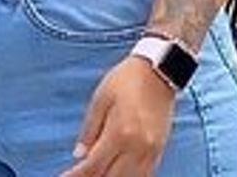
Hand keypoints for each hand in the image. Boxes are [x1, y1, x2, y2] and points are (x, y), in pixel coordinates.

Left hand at [60, 55, 177, 176]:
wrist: (159, 71)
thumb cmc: (127, 80)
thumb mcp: (100, 100)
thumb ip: (89, 130)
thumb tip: (79, 154)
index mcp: (119, 133)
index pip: (94, 165)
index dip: (77, 175)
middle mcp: (137, 147)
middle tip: (77, 176)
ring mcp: (151, 151)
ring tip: (96, 175)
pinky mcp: (160, 150)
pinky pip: (144, 174)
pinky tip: (116, 174)